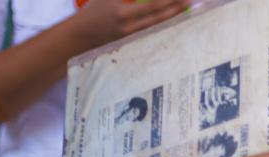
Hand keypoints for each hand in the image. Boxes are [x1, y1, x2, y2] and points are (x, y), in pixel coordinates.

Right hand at [70, 0, 187, 49]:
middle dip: (174, 6)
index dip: (165, 0)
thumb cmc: (94, 10)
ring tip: (185, 6)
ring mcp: (133, 34)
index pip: (151, 5)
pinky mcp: (134, 40)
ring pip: (158, 24)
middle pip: (158, 15)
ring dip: (173, 14)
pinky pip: (153, 29)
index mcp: (122, 12)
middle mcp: (130, 25)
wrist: (83, 35)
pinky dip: (163, 21)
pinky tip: (173, 16)